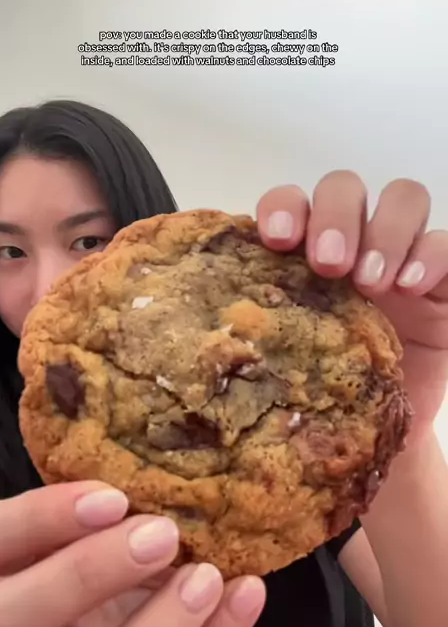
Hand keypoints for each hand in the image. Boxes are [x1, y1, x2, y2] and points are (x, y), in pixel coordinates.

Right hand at [0, 482, 264, 626]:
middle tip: (160, 535)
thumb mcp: (80, 528)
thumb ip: (99, 506)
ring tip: (208, 578)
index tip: (110, 496)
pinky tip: (244, 597)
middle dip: (85, 576)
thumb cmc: (88, 561)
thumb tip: (165, 463)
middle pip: (7, 623)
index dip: (38, 520)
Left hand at [256, 171, 447, 437]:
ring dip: (386, 231)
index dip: (283, 207)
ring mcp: (398, 258)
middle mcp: (350, 244)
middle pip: (345, 188)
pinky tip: (412, 286)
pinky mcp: (440, 282)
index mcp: (300, 254)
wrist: (364, 438)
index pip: (290, 202)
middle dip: (335, 216)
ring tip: (373, 282)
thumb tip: (202, 325)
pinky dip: (431, 255)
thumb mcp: (277, 363)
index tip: (276, 240)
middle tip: (328, 264)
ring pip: (403, 199)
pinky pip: (445, 244)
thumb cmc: (312, 400)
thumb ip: (255, 329)